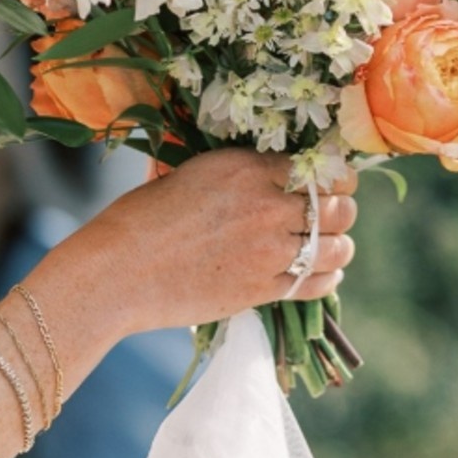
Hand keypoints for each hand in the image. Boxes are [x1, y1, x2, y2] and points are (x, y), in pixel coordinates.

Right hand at [44, 148, 357, 337]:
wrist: (116, 272)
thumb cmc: (140, 217)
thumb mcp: (190, 173)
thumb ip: (237, 171)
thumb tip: (266, 168)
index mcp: (247, 167)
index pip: (319, 167)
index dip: (335, 174)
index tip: (333, 180)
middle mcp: (266, 205)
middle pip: (336, 206)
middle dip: (341, 208)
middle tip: (332, 213)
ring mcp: (267, 251)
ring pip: (336, 246)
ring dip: (340, 245)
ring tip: (333, 245)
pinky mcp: (261, 290)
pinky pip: (317, 284)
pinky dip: (328, 277)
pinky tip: (325, 273)